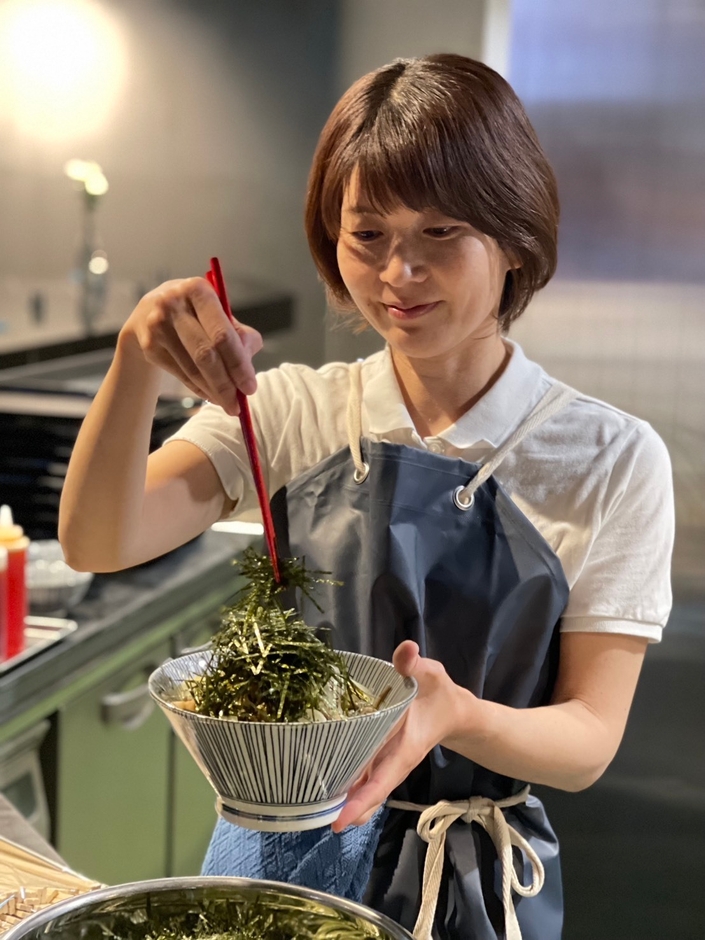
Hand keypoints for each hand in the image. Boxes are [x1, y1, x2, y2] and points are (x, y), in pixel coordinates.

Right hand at [119, 277, 262, 414]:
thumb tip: (247, 365)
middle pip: (206, 355)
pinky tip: (210, 395)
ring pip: (192, 369)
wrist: (149, 313)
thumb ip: (240, 335)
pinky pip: (181, 374)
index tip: (250, 387)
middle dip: (226, 385)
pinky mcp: (149, 345)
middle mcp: (174, 304)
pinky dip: (199, 389)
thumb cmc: (196, 314)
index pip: (222, 334)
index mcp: (199, 290)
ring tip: (228, 404)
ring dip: (213, 391)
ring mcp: (158, 325)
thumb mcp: (219, 314)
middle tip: (238, 405)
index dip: (238, 364)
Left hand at [331, 641, 469, 831]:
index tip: (340, 821)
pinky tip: (324, 787)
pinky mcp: (381, 755)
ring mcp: (386, 760)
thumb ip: (415, 665)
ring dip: (344, 799)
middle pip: (369, 793)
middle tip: (317, 822)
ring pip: (365, 787)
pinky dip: (348, 783)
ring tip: (314, 810)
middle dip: (347, 809)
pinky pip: (363, 774)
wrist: (453, 709)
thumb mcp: (431, 675)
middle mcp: (393, 761)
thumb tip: (406, 649)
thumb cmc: (439, 693)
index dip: (362, 801)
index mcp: (405, 748)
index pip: (381, 781)